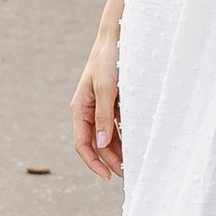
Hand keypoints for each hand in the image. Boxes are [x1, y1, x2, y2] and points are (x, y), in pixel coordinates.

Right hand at [71, 32, 122, 178]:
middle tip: (127, 173)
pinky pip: (116, 126)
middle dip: (109, 160)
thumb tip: (101, 144)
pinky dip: (124, 137)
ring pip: (107, 137)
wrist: (116, 39)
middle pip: (96, 143)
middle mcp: (89, 111)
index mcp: (80, 109)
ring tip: (132, 163)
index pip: (82, 144)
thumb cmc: (107, 61)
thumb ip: (103, 117)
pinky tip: (135, 144)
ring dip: (117, 151)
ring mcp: (101, 108)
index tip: (107, 176)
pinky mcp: (113, 103)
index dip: (93, 162)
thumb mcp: (105, 89)